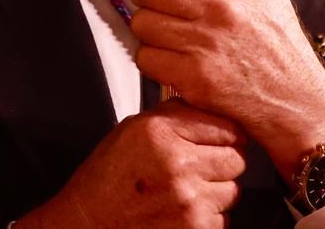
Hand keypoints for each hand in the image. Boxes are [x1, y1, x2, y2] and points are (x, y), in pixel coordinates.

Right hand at [19, 100, 244, 228]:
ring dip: (216, 192)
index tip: (221, 140)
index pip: (226, 127)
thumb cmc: (108, 179)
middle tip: (200, 168)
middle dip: (223, 163)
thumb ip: (175, 115)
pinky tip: (182, 212)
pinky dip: (208, 218)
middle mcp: (177, 164)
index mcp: (161, 133)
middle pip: (236, 159)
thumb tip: (212, 108)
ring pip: (232, 190)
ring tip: (186, 191)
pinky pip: (222, 219)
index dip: (225, 135)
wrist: (88, 223)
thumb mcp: (134, 129)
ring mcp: (188, 201)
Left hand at [130, 0, 324, 176]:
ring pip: (142, 20)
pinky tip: (172, 56)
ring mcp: (205, 44)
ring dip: (148, 24)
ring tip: (168, 30)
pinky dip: (152, 57)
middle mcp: (222, 8)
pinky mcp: (193, 78)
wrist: (295, 100)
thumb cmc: (276, 44)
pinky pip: (145, 56)